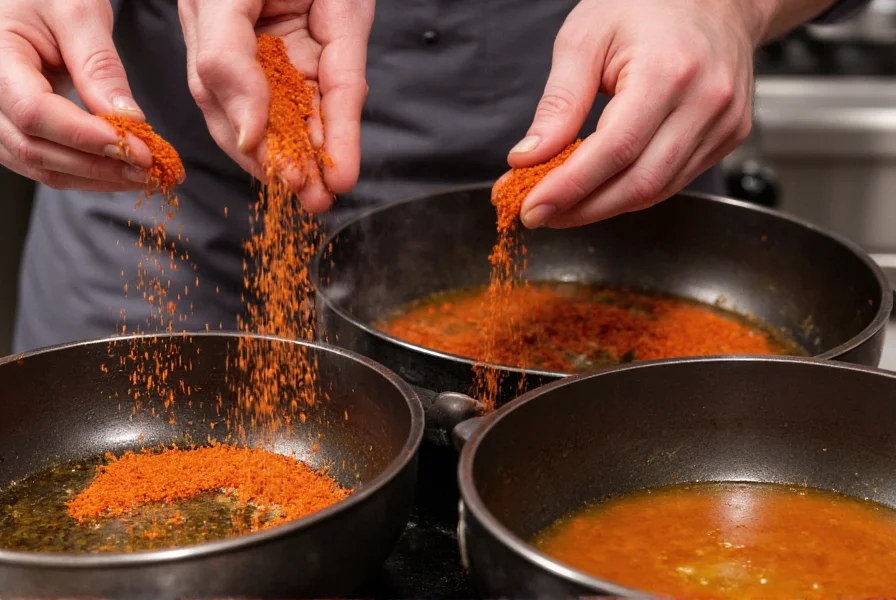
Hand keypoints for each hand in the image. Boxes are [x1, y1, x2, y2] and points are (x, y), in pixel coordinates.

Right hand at [0, 0, 154, 191]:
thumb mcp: (78, 13)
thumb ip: (100, 67)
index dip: (87, 137)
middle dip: (99, 166)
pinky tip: (120, 170)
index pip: (34, 112)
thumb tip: (130, 121)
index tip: (137, 149)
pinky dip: (84, 172)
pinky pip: (43, 162)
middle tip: (151, 170)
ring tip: (143, 176)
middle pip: (35, 149)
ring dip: (95, 177)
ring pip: (39, 166)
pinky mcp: (13, 128)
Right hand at [179, 0, 373, 212]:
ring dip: (314, 160)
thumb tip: (246, 135)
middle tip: (303, 198)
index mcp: (213, 29)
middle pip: (268, 116)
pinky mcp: (341, 38)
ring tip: (320, 197)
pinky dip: (343, 134)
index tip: (272, 175)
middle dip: (285, 163)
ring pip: (304, 113)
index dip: (249, 144)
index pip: (225, 98)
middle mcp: (254, 44)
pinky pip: (340, 91)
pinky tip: (343, 168)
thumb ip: (225, 65)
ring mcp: (296, 46)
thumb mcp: (222, 4)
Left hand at [509, 0, 773, 228]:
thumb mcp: (584, 39)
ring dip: (604, 207)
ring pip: (657, 190)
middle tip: (541, 214)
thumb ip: (558, 103)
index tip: (532, 208)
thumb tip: (528, 158)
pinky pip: (675, 181)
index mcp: (668, 71)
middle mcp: (706, 102)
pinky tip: (602, 188)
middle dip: (582, 209)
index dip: (569, 188)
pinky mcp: (729, 136)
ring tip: (563, 204)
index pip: (614, 150)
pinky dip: (632, 192)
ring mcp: (724, 122)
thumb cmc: (646, 5)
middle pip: (638, 183)